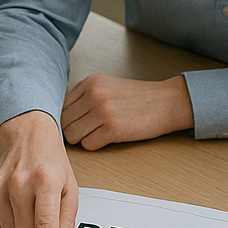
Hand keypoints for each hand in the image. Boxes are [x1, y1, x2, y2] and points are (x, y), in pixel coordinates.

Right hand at [0, 111, 77, 227]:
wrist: (27, 135)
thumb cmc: (50, 163)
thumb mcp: (69, 187)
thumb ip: (67, 219)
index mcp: (46, 182)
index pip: (45, 226)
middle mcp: (20, 183)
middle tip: (40, 211)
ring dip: (19, 226)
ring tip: (26, 204)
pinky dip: (3, 222)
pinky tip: (10, 205)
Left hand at [60, 74, 193, 148]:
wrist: (167, 102)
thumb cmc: (137, 97)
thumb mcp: (107, 86)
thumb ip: (85, 96)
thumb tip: (61, 115)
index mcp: (90, 82)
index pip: (61, 105)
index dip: (68, 118)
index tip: (79, 123)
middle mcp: (94, 94)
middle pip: (64, 121)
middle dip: (73, 130)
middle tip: (88, 132)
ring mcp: (103, 111)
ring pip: (73, 135)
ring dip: (83, 139)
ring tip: (99, 133)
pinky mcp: (113, 129)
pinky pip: (88, 145)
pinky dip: (96, 145)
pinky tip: (108, 138)